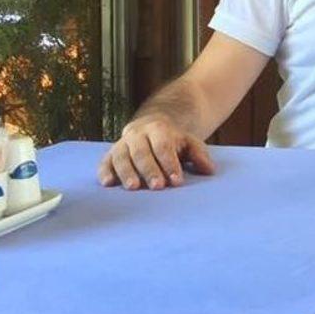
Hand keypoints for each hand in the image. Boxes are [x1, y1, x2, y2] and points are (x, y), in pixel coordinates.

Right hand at [97, 115, 215, 189]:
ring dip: (127, 172)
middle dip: (150, 170)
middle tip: (157, 186)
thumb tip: (209, 170)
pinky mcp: (110, 153)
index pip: (163, 147)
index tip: (176, 180)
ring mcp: (122, 143)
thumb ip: (199, 154)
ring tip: (133, 188)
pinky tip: (108, 183)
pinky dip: (105, 172)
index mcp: (158, 129)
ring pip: (122, 157)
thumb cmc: (173, 140)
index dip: (170, 163)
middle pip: (142, 153)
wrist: (152, 126)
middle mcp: (137, 135)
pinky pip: (105, 162)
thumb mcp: (189, 142)